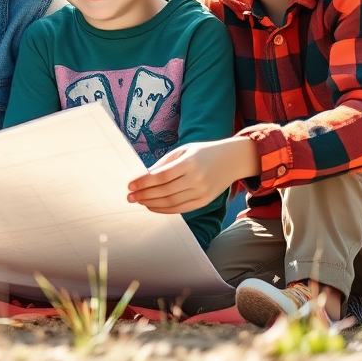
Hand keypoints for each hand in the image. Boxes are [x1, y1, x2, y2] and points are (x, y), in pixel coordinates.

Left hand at [126, 137, 258, 214]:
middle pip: (164, 191)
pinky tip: (153, 206)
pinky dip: (165, 210)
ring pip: (171, 203)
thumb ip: (164, 163)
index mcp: (189, 163)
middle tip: (130, 196)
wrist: (232, 160)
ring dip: (152, 204)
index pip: (161, 176)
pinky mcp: (205, 201)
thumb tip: (143, 176)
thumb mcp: (183, 150)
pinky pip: (181, 209)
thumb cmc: (204, 152)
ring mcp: (202, 192)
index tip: (130, 185)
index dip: (143, 182)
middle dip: (144, 195)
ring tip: (139, 201)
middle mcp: (196, 179)